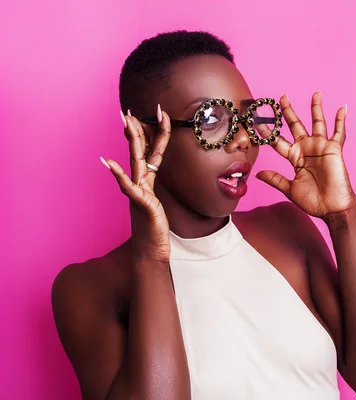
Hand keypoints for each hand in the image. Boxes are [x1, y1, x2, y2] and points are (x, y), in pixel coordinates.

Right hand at [102, 106, 171, 262]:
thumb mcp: (155, 203)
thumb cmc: (153, 228)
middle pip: (140, 151)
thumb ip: (150, 189)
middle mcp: (142, 184)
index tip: (161, 112)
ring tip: (126, 122)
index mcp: (148, 181)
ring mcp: (140, 193)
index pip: (154, 151)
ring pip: (136, 162)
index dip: (159, 132)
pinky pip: (130, 188)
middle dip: (136, 129)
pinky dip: (119, 175)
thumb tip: (150, 177)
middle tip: (128, 108)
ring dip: (131, 141)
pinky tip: (108, 163)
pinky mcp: (142, 205)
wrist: (150, 253)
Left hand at [256, 93, 355, 218]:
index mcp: (295, 157)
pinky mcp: (334, 149)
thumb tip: (258, 175)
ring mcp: (321, 147)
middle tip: (281, 98)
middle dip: (288, 112)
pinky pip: (339, 132)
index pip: (278, 141)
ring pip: (317, 123)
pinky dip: (341, 121)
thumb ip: (276, 179)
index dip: (268, 132)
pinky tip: (341, 108)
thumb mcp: (290, 189)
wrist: (332, 208)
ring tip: (316, 93)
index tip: (257, 122)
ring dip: (316, 108)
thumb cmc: (314, 201)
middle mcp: (307, 149)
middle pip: (296, 126)